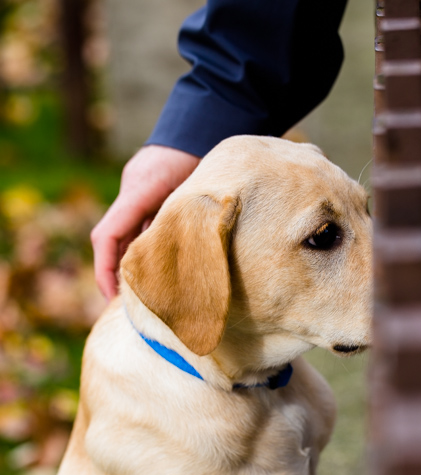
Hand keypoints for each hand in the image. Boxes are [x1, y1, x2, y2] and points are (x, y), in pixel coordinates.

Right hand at [91, 144, 200, 299]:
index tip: (112, 298)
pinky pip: (141, 225)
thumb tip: (179, 265)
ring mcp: (139, 190)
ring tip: (146, 295)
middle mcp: (132, 190)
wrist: (208, 115)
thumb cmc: (205, 151)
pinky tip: (160, 268)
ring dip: (133, 263)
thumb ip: (183, 224)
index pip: (107, 236)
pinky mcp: (150, 192)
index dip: (105, 271)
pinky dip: (147, 248)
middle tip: (130, 306)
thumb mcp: (197, 190)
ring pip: (127, 234)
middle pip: (113, 239)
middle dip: (116, 274)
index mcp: (138, 190)